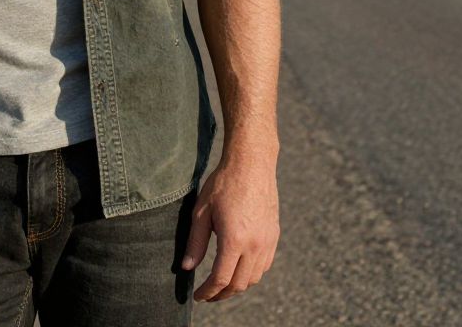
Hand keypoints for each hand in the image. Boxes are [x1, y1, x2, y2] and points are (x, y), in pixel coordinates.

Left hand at [181, 155, 278, 301]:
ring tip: (221, 283)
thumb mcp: (202, 211)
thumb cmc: (223, 184)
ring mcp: (267, 242)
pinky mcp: (274, 236)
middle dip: (222, 294)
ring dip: (237, 285)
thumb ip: (195, 242)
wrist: (251, 165)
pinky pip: (264, 266)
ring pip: (254, 278)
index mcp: (234, 239)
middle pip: (239, 284)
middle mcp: (255, 245)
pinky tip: (238, 268)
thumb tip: (187, 268)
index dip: (208, 292)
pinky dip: (251, 274)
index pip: (221, 279)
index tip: (198, 296)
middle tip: (208, 294)